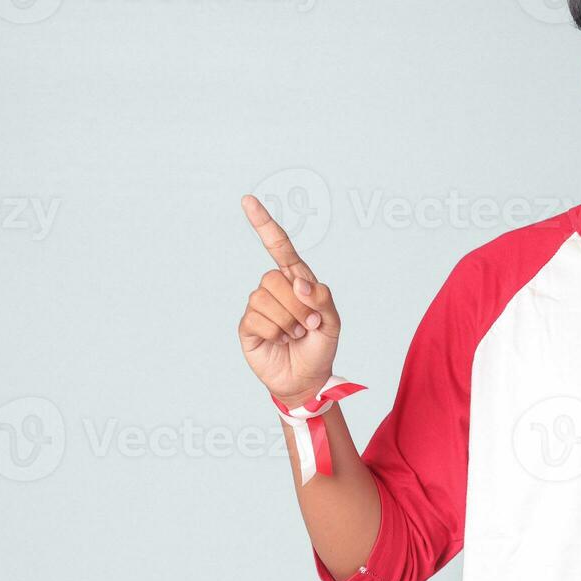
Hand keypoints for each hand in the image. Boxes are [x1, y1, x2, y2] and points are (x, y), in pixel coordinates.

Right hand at [236, 194, 341, 404]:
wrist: (308, 379)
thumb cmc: (321, 347)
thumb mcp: (333, 321)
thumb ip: (322, 297)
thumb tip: (297, 282)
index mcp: (296, 280)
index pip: (278, 246)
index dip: (263, 224)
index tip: (247, 201)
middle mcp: (275, 289)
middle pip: (274, 277)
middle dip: (297, 305)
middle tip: (309, 324)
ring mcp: (259, 307)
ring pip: (265, 298)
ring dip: (288, 321)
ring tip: (296, 335)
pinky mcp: (248, 326)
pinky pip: (257, 319)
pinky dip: (275, 332)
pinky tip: (281, 341)